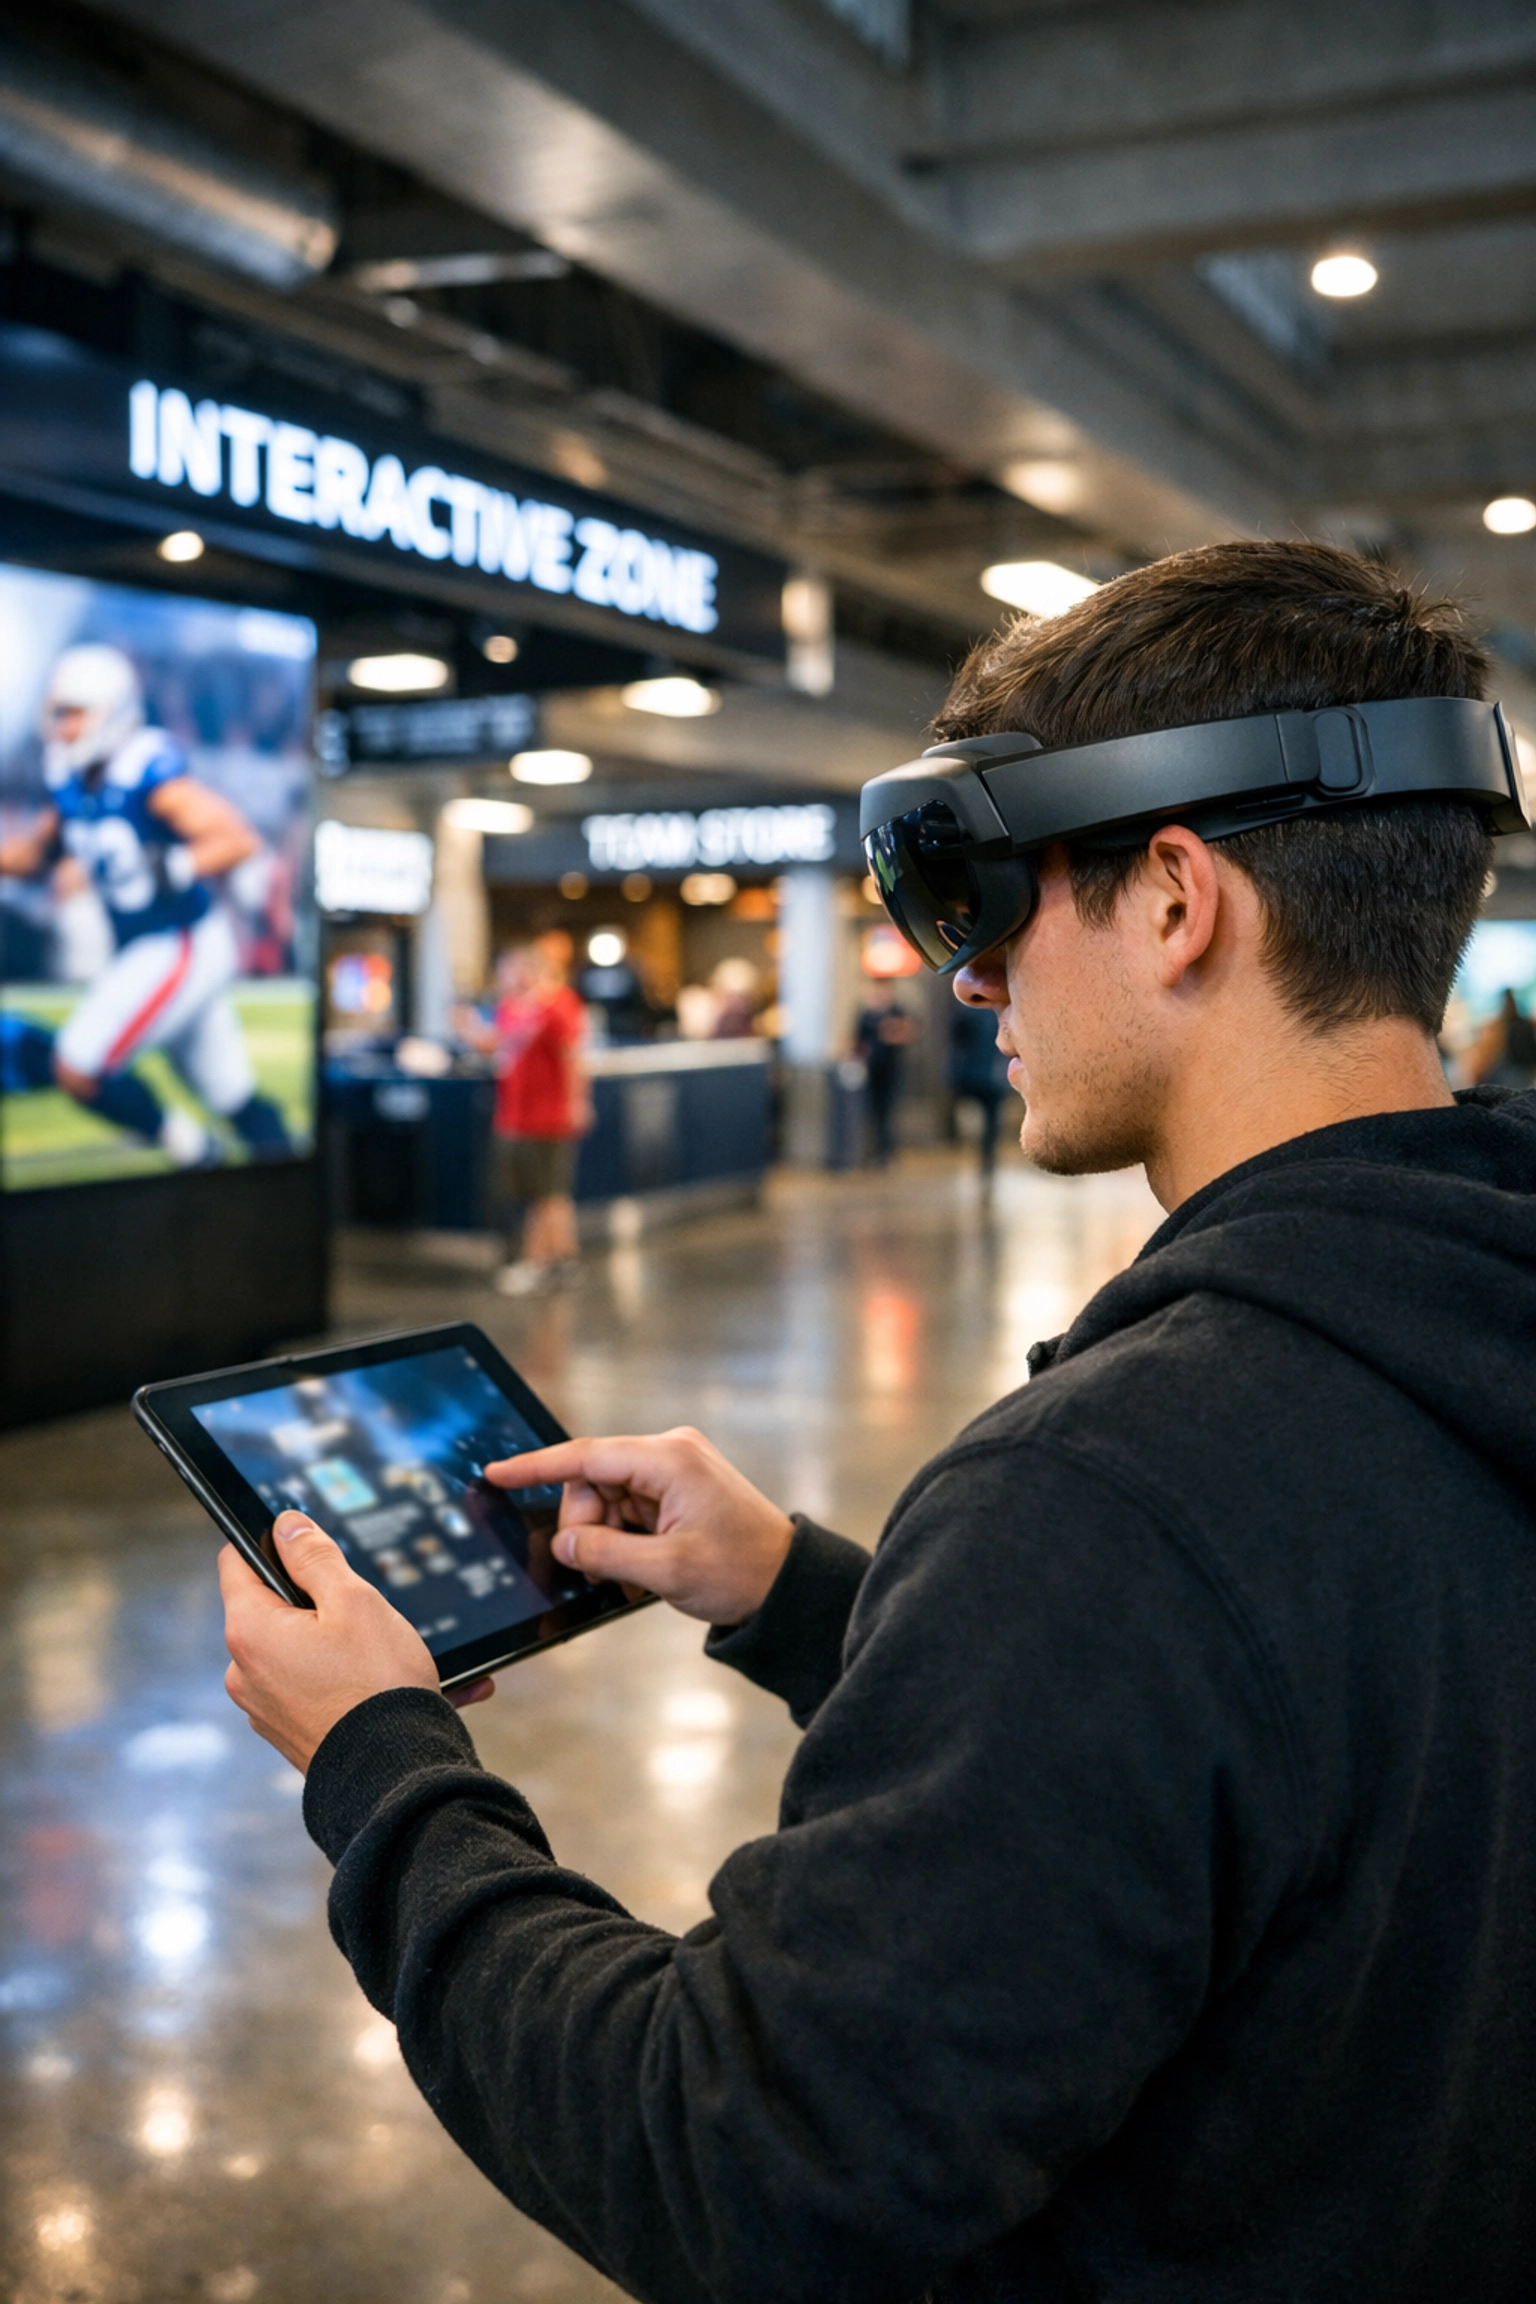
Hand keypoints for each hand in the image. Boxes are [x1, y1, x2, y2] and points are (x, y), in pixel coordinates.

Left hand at [220, 1513, 491, 1774]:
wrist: (398, 1778)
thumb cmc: (378, 1686)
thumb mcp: (353, 1600)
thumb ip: (314, 1557)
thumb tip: (286, 1525)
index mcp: (251, 1631)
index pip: (237, 1562)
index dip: (273, 1543)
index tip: (309, 1546)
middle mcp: (244, 1672)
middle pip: (273, 1608)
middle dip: (317, 1601)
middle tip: (365, 1612)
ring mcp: (265, 1708)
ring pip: (299, 1650)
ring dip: (340, 1643)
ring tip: (394, 1655)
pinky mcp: (290, 1733)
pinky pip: (316, 1688)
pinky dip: (350, 1680)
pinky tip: (397, 1684)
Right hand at [489, 1427, 793, 1626]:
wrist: (786, 1583)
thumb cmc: (742, 1572)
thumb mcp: (668, 1571)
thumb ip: (607, 1554)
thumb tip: (564, 1544)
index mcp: (670, 1459)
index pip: (586, 1457)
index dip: (537, 1467)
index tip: (497, 1475)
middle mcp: (670, 1452)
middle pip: (591, 1481)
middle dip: (588, 1526)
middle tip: (608, 1569)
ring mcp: (673, 1468)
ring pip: (604, 1498)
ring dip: (607, 1537)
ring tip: (636, 1571)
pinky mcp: (674, 1487)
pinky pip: (625, 1507)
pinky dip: (623, 1537)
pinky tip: (643, 1564)